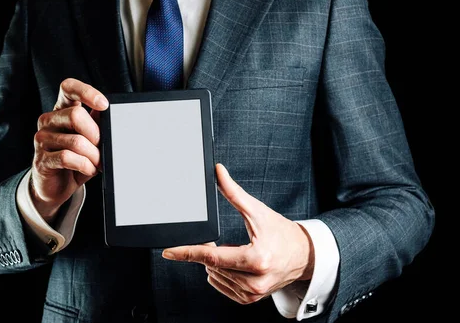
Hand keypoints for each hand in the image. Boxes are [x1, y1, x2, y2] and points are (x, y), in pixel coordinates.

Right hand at [31, 78, 108, 222]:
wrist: (56, 185)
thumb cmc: (75, 159)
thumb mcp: (90, 139)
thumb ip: (97, 124)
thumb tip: (111, 114)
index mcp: (61, 110)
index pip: (68, 88)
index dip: (86, 92)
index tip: (104, 104)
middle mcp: (48, 121)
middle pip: (76, 115)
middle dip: (96, 134)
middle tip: (102, 146)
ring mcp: (42, 139)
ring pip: (76, 141)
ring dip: (94, 155)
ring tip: (97, 162)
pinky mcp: (42, 159)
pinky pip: (68, 158)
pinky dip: (85, 165)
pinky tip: (88, 169)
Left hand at [162, 164, 314, 303]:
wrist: (304, 256)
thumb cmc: (282, 234)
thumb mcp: (258, 212)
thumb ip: (234, 193)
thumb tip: (218, 173)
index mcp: (256, 259)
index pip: (212, 257)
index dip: (187, 252)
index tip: (169, 252)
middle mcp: (254, 281)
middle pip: (211, 265)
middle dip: (209, 251)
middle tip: (227, 240)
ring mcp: (252, 293)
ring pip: (214, 275)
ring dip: (216, 262)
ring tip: (238, 252)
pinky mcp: (249, 299)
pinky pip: (221, 285)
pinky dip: (221, 273)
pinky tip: (235, 264)